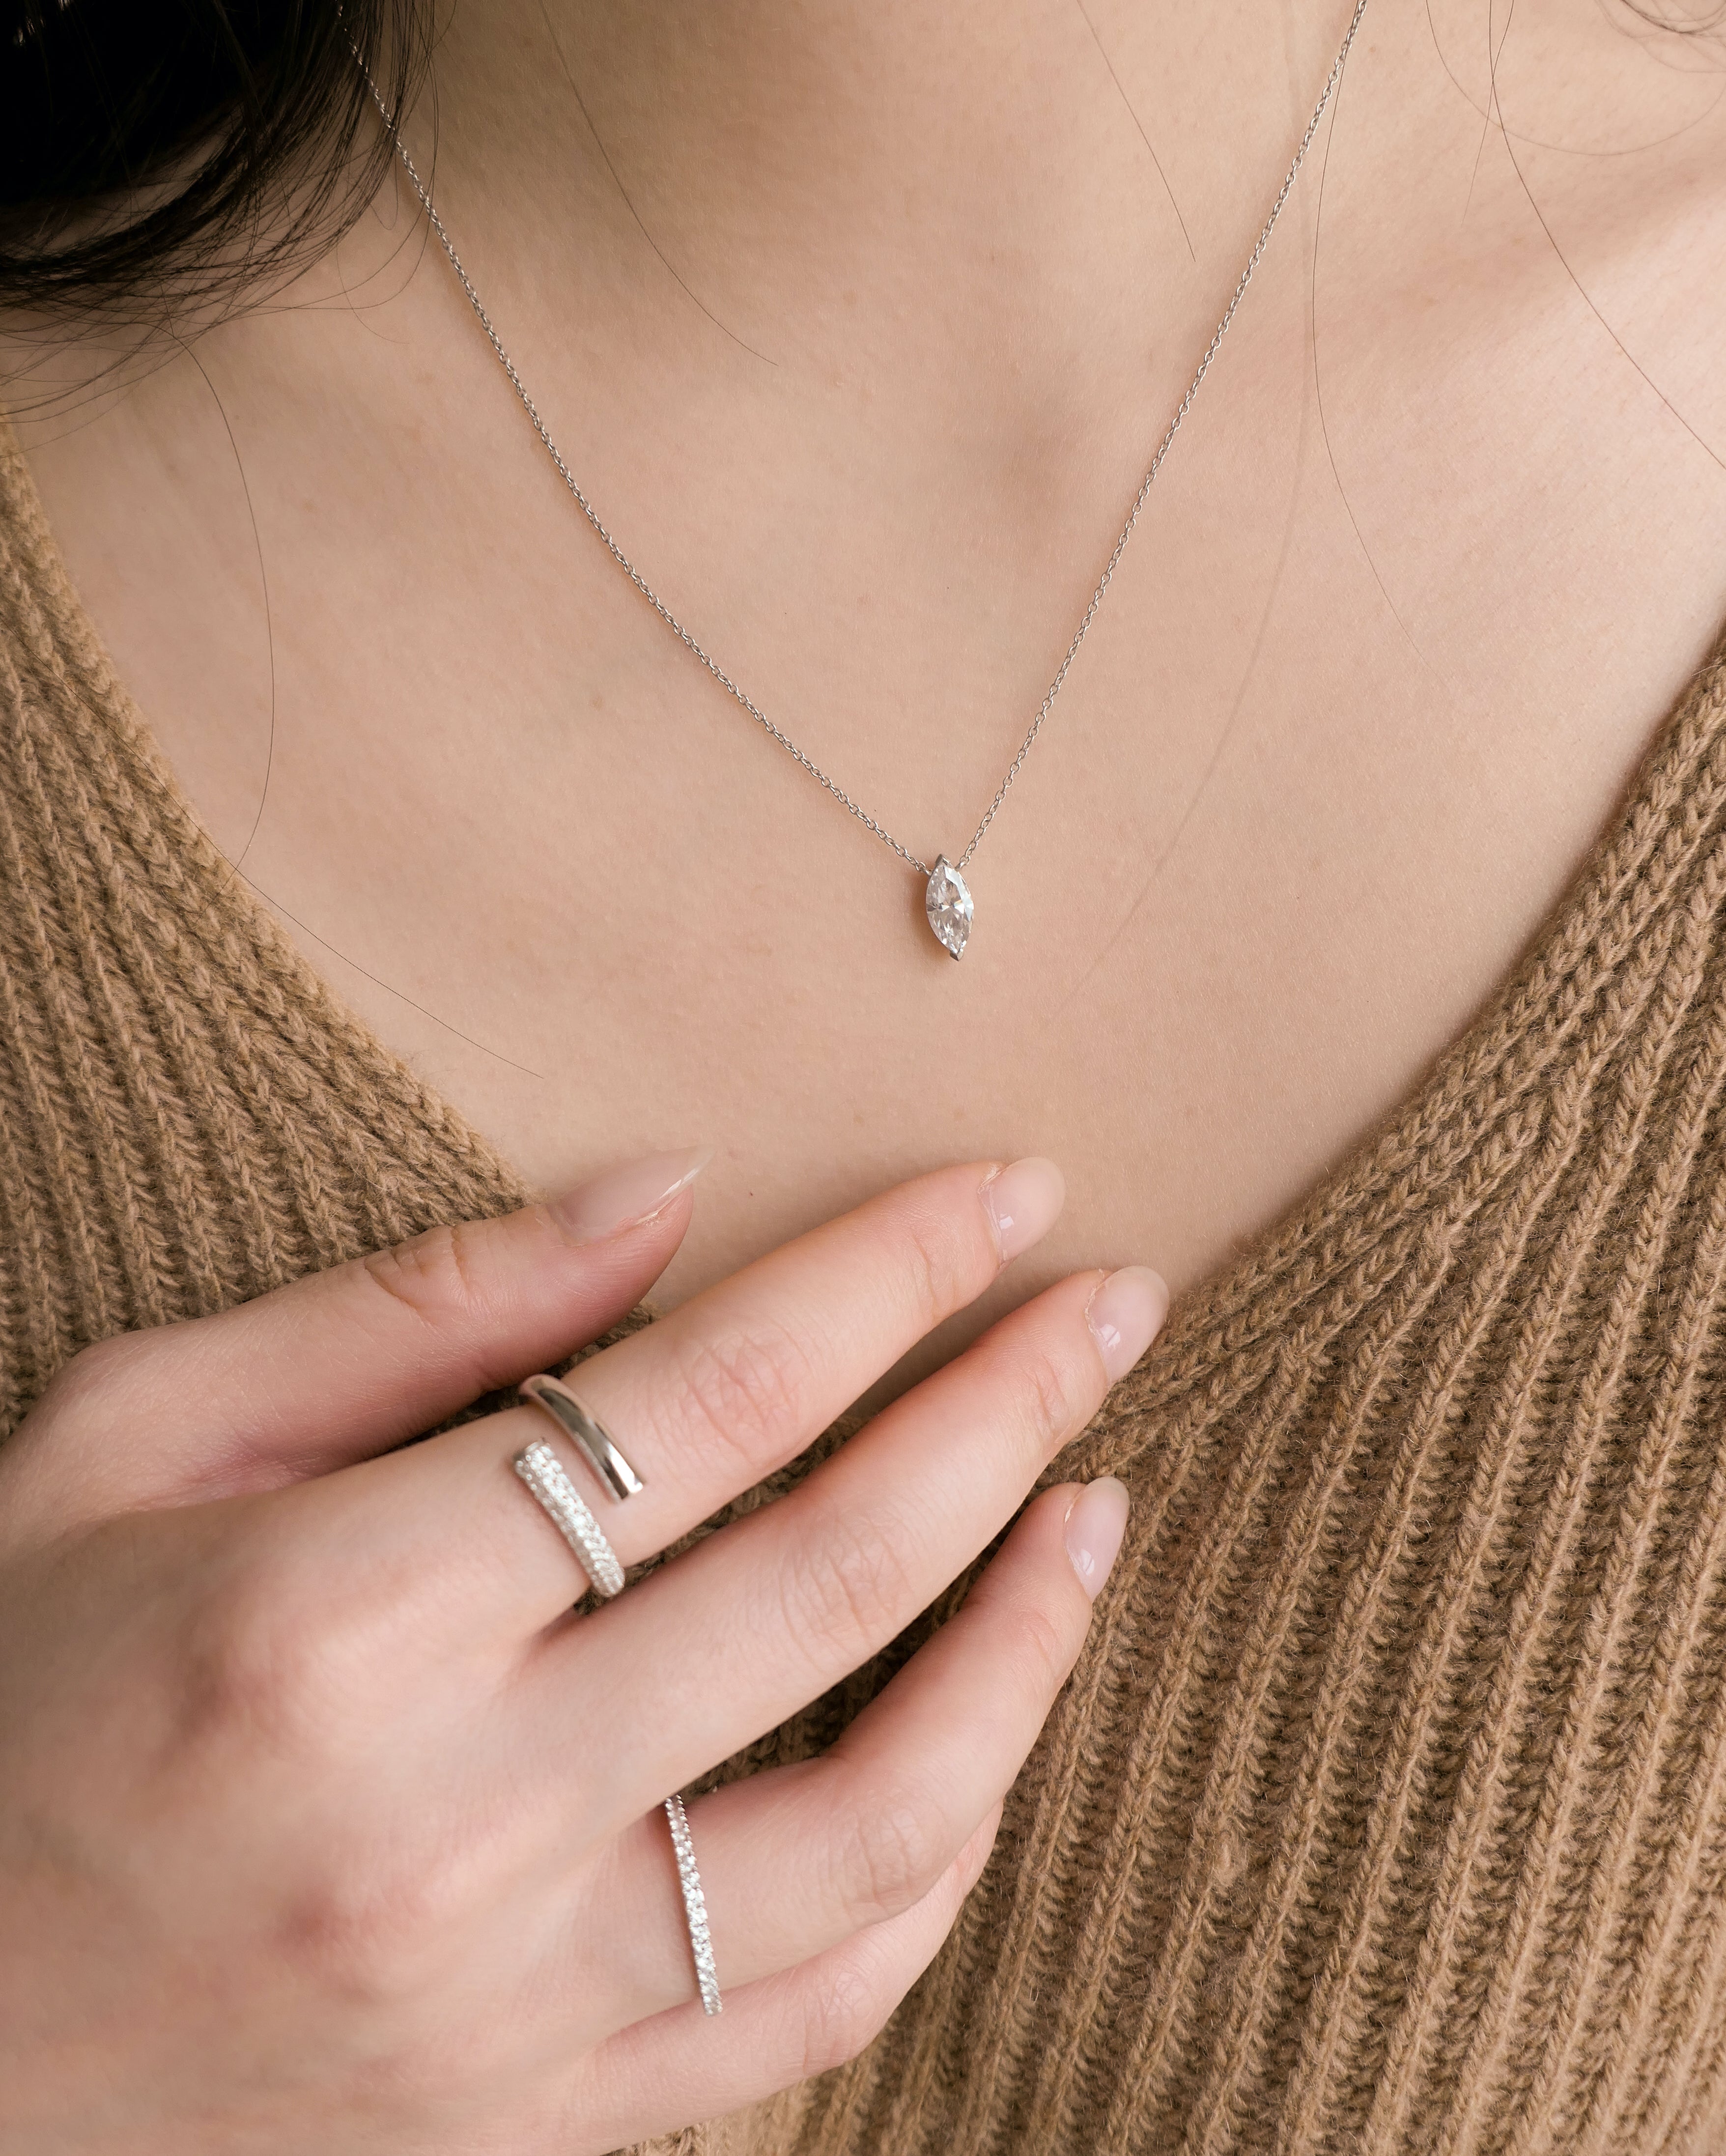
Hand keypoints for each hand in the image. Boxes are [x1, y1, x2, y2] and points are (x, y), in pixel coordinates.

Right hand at [0, 1152, 1164, 2152]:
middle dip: (1007, 1403)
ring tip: (1097, 1504)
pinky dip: (944, 1861)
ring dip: (1031, 1639)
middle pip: (833, 1571)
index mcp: (337, 1622)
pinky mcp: (543, 2125)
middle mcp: (453, 1826)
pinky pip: (821, 2000)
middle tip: (1114, 1300)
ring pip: (889, 1815)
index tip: (1005, 1196)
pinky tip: (989, 1738)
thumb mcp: (138, 1441)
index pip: (706, 1398)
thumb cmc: (1, 1687)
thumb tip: (666, 1196)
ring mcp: (516, 2011)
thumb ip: (410, 1307)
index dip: (885, 1271)